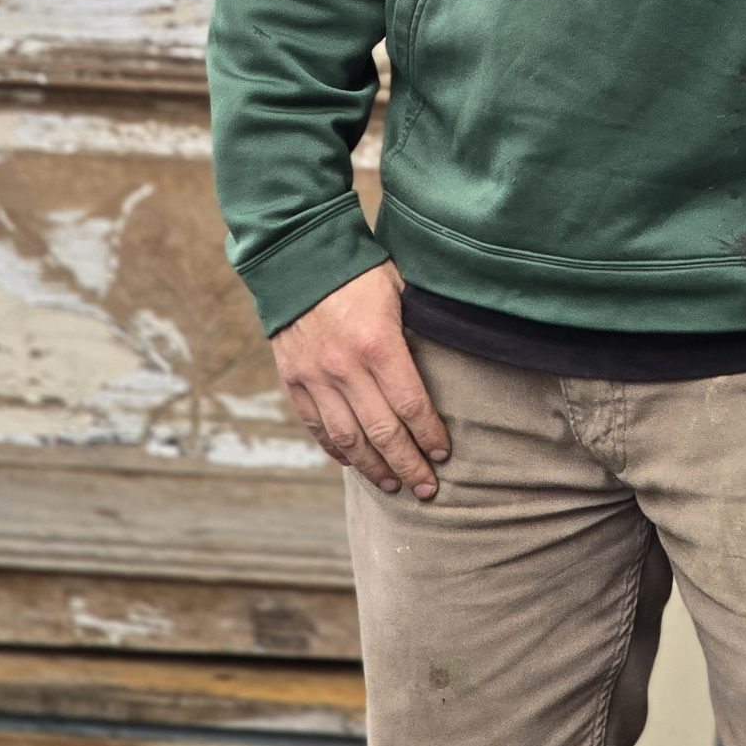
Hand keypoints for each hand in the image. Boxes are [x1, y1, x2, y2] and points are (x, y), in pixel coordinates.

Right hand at [270, 261, 451, 498]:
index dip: (429, 435)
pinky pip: (317, 426)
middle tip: (426, 490)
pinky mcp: (294, 379)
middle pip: (383, 432)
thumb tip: (451, 353)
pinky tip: (352, 462)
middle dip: (408, 465)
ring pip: (348, 438)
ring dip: (373, 467)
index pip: (411, 405)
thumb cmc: (359, 269)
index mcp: (378, 344)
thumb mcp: (400, 288)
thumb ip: (419, 326)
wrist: (297, 255)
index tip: (443, 456)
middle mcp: (345, 368)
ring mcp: (316, 377)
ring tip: (392, 484)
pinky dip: (335, 449)